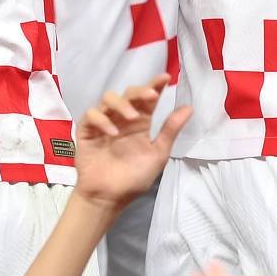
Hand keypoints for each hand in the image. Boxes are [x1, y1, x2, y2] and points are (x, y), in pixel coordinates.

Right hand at [73, 78, 189, 210]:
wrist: (110, 197)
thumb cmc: (134, 178)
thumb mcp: (157, 154)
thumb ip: (170, 130)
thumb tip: (189, 108)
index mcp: (141, 124)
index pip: (148, 99)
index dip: (155, 85)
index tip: (165, 78)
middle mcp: (122, 119)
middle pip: (128, 93)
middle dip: (140, 91)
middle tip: (151, 96)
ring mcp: (104, 123)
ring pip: (108, 98)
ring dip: (122, 104)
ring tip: (132, 118)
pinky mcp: (87, 130)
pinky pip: (92, 115)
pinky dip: (102, 120)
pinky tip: (112, 133)